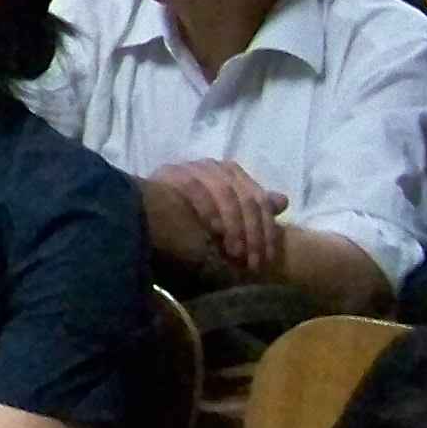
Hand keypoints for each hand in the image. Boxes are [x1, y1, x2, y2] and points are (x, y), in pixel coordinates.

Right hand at [142, 160, 289, 277]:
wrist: (142, 219)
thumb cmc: (184, 223)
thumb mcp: (226, 221)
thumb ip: (252, 211)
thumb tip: (283, 201)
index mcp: (229, 173)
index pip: (257, 199)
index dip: (265, 229)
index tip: (266, 258)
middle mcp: (213, 166)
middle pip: (246, 197)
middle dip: (252, 233)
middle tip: (252, 262)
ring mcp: (193, 167)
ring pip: (226, 193)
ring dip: (234, 227)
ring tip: (234, 254)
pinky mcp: (174, 172)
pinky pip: (197, 188)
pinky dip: (209, 211)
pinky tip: (213, 233)